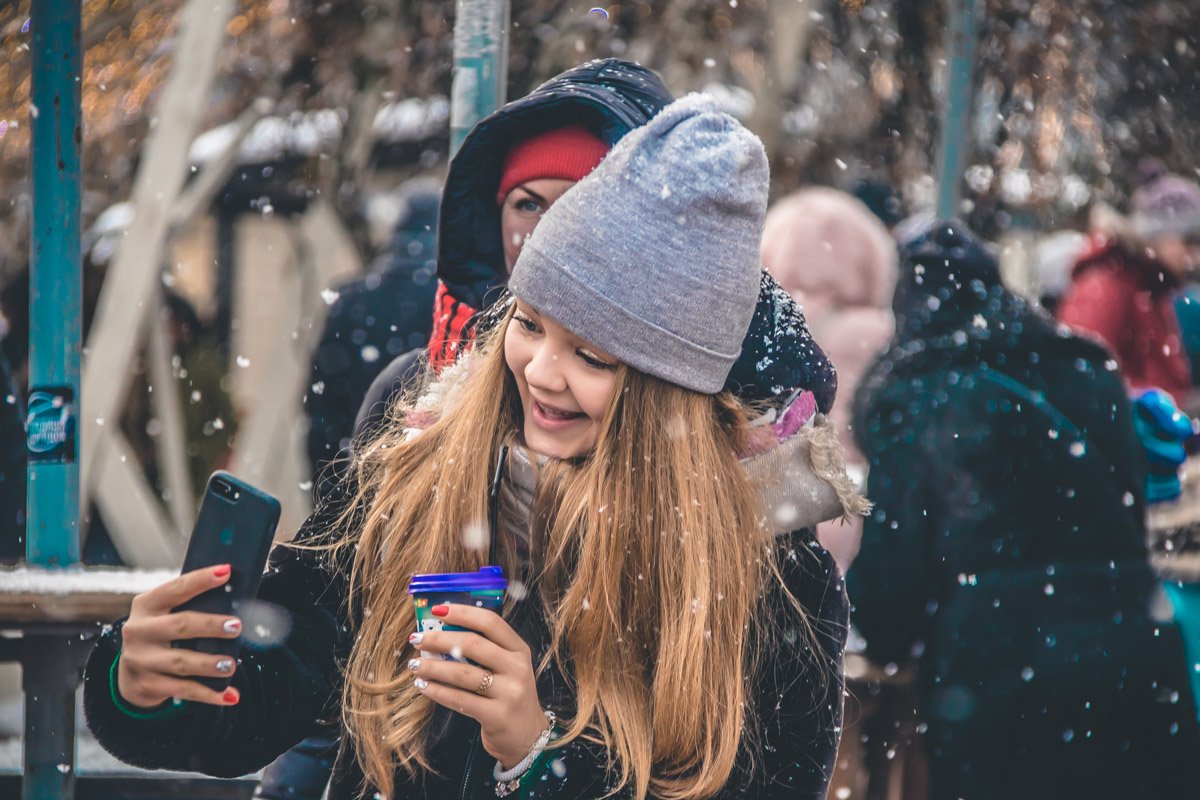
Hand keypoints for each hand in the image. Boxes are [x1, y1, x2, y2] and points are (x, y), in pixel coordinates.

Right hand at [116, 564, 243, 708]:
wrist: (130, 674)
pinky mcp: (148, 684)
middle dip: (210, 625)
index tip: (226, 572)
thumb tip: (234, 595)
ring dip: (209, 664)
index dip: (201, 580)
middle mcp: (139, 630)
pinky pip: (184, 690)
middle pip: (180, 625)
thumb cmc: (160, 634)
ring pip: (181, 662)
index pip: (176, 588)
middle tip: (236, 626)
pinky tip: (230, 696)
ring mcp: (141, 659)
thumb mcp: (164, 614)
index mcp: (146, 605)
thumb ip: (189, 605)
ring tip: (231, 665)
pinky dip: (209, 694)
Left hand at [408, 604, 546, 768]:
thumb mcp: (507, 668)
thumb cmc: (509, 696)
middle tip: (417, 639)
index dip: (463, 612)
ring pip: (462, 673)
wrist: (527, 736)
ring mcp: (509, 692)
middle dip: (439, 639)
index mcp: (519, 650)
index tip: (438, 610)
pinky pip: (459, 699)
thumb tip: (442, 633)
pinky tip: (423, 686)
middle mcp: (517, 668)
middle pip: (473, 644)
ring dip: (433, 666)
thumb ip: (484, 651)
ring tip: (415, 665)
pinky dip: (437, 691)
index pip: (491, 622)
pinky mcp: (497, 715)